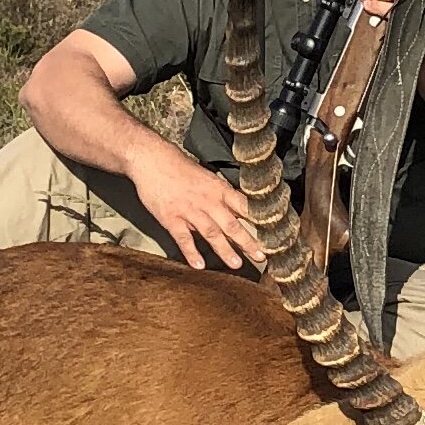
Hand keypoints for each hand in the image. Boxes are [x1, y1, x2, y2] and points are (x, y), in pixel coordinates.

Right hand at [133, 147, 261, 272]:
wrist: (152, 159)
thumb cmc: (179, 168)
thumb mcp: (206, 178)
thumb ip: (220, 196)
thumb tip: (237, 211)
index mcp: (219, 189)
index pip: (244, 207)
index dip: (259, 221)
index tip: (272, 234)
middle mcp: (208, 201)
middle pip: (232, 224)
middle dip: (248, 242)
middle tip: (261, 256)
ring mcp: (190, 211)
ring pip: (211, 233)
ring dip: (225, 250)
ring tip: (236, 264)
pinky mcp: (171, 218)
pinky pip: (183, 238)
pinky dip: (191, 252)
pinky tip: (199, 265)